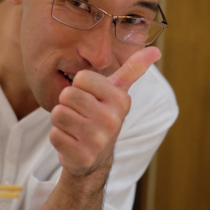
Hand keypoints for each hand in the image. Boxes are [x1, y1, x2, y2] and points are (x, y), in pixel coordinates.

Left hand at [49, 47, 160, 176]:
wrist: (95, 158)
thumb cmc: (102, 117)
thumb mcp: (118, 93)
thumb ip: (132, 70)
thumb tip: (155, 50)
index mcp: (120, 100)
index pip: (81, 77)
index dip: (79, 87)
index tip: (89, 98)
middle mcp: (112, 120)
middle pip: (67, 95)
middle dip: (67, 104)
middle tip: (79, 114)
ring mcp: (98, 141)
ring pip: (58, 113)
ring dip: (61, 121)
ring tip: (74, 127)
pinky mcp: (83, 157)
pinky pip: (54, 135)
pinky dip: (58, 138)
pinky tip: (71, 142)